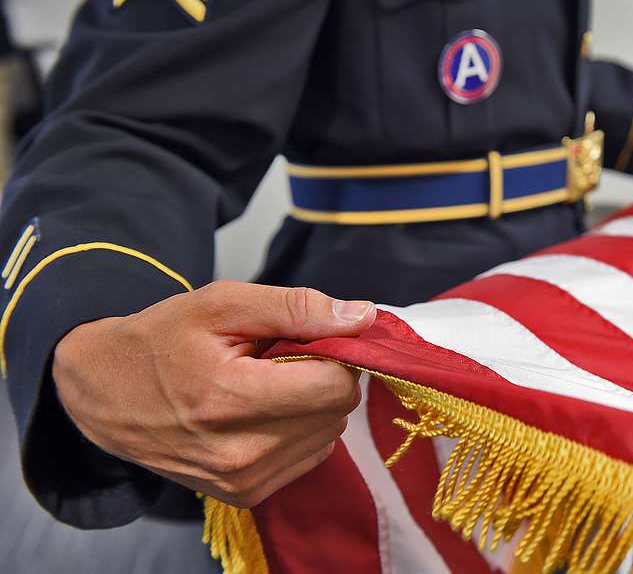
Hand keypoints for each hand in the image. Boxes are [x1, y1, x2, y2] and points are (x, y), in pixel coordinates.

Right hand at [52, 280, 376, 507]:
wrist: (102, 392)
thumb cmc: (161, 340)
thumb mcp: (223, 304)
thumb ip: (297, 308)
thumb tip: (362, 316)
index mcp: (232, 400)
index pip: (336, 384)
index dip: (336, 352)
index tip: (310, 336)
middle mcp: (241, 454)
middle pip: (337, 410)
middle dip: (323, 375)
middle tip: (280, 357)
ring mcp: (242, 482)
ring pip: (329, 433)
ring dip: (312, 403)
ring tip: (265, 383)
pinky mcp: (244, 496)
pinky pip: (309, 455)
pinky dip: (300, 428)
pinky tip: (262, 410)